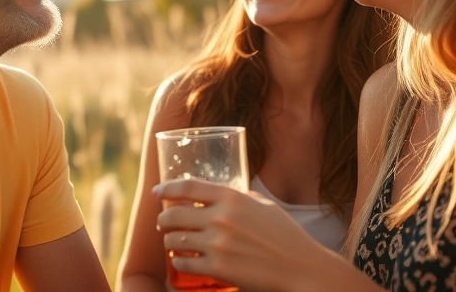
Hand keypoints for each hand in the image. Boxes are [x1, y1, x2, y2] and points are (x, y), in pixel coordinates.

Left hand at [154, 179, 334, 291]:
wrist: (300, 267)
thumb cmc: (284, 234)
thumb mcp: (263, 205)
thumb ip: (239, 198)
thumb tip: (218, 194)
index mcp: (232, 198)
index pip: (187, 187)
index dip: (166, 188)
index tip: (156, 192)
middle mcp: (221, 218)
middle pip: (174, 214)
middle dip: (163, 219)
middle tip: (163, 224)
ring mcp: (218, 244)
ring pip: (174, 240)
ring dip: (169, 241)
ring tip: (172, 242)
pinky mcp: (218, 269)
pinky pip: (183, 263)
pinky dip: (178, 261)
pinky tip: (182, 260)